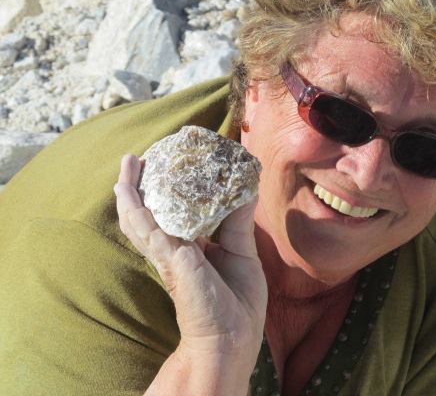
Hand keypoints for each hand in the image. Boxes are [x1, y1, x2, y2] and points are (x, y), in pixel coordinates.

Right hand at [113, 154, 267, 358]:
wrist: (231, 339)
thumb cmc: (237, 303)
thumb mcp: (243, 253)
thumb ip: (239, 222)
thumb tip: (246, 189)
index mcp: (193, 246)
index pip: (176, 211)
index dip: (170, 189)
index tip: (169, 165)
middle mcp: (175, 248)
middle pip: (150, 211)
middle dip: (141, 185)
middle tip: (136, 158)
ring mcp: (168, 255)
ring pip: (140, 218)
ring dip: (130, 191)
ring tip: (127, 165)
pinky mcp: (169, 261)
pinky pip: (147, 231)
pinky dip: (135, 210)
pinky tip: (127, 192)